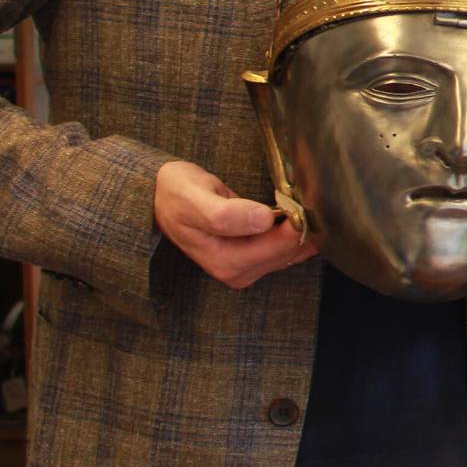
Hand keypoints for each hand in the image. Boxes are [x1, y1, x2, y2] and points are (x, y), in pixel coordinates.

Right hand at [153, 159, 316, 289]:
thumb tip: (264, 220)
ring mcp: (246, 267)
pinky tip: (294, 212)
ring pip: (292, 251)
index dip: (297, 221)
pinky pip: (286, 248)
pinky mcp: (253, 259)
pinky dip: (295, 231)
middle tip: (305, 194)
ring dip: (301, 228)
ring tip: (299, 200)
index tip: (302, 197)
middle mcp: (237, 271)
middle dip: (303, 224)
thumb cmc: (176, 195)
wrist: (160, 198)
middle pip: (290, 251)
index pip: (280, 246)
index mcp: (226, 262)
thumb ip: (227, 214)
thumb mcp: (195, 199)